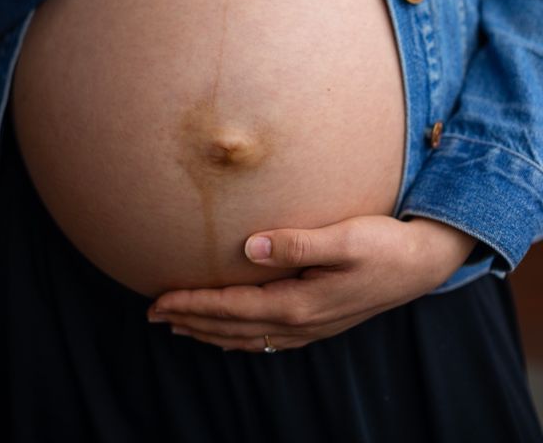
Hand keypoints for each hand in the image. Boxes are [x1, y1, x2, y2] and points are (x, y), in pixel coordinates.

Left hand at [147, 216, 476, 351]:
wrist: (422, 264)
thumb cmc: (383, 245)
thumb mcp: (344, 238)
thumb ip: (297, 243)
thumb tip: (249, 247)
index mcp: (300, 303)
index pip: (233, 308)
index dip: (194, 305)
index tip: (159, 300)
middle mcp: (301, 322)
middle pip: (233, 328)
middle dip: (192, 320)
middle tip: (153, 313)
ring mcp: (311, 327)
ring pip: (247, 337)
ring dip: (210, 331)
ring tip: (179, 324)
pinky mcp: (319, 322)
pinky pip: (267, 338)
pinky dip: (239, 337)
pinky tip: (231, 333)